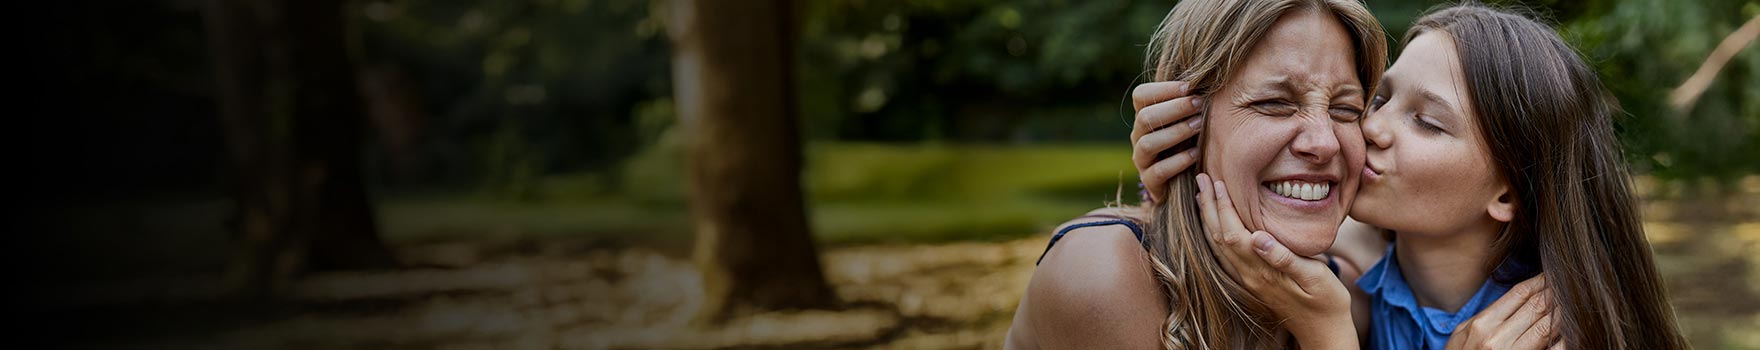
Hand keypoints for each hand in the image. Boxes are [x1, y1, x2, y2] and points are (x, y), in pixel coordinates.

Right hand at [1131, 81, 1204, 202]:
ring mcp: (1141, 159)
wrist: (1186, 182)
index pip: (1141, 95)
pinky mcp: (1149, 182)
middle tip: (1200, 104)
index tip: (1190, 87)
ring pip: (1149, 143)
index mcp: (1145, 116)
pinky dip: (1177, 161)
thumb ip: (1193, 101)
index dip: (1163, 89)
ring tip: (1199, 126)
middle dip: (1174, 108)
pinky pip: (1158, 171)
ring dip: (1176, 132)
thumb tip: (1213, 74)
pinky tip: (1195, 154)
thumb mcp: (1190, 118)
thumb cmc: (1192, 141)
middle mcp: (1138, 136)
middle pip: (1145, 117)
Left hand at [1195, 173, 1354, 347]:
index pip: (1233, 233)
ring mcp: (1248, 280)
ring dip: (1209, 219)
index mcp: (1262, 271)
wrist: (1324, 332)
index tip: (1218, 182)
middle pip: (1219, 237)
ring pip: (1218, 246)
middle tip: (1201, 179)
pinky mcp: (1252, 282)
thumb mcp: (1314, 277)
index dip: (1224, 207)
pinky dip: (1216, 234)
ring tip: (1203, 195)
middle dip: (1209, 206)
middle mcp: (1249, 276)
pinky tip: (1216, 224)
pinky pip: (1225, 255)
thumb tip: (1258, 237)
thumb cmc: (1326, 302)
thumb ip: (1285, 258)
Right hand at [1446, 275, 1561, 349]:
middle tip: (1569, 282)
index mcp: (1482, 324)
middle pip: (1536, 307)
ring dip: (1562, 312)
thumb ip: (1488, 317)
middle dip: (1555, 292)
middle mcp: (1497, 338)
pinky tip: (1571, 330)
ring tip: (1573, 301)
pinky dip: (1563, 340)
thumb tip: (1517, 300)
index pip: (1519, 294)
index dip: (1539, 281)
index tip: (1552, 275)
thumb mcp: (1464, 333)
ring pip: (1547, 327)